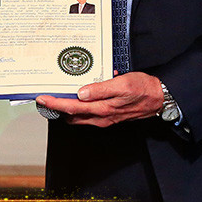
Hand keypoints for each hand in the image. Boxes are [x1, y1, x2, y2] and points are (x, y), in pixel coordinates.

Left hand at [36, 72, 164, 127]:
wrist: (160, 98)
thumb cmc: (143, 89)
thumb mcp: (123, 84)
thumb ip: (101, 89)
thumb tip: (81, 93)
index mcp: (102, 109)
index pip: (72, 108)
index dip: (55, 104)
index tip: (42, 99)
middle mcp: (101, 117)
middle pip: (71, 114)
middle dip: (56, 108)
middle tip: (45, 98)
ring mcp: (105, 118)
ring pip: (79, 115)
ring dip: (67, 108)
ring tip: (58, 97)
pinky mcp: (109, 115)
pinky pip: (88, 113)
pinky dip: (79, 107)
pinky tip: (81, 95)